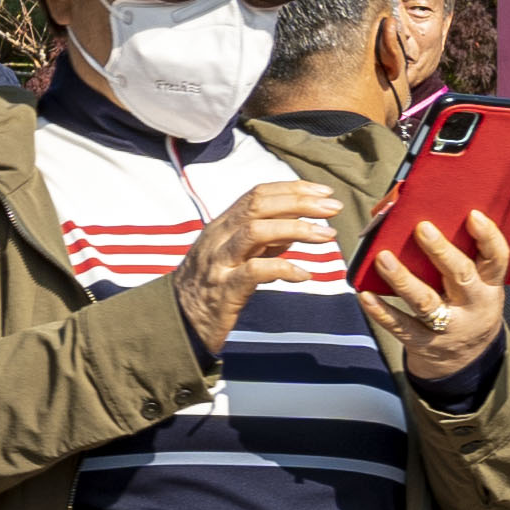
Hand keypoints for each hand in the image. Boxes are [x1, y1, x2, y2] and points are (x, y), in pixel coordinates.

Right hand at [168, 186, 335, 360]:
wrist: (176, 320)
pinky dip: (283, 268)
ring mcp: (220, 262)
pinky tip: (304, 274)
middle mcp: (219, 238)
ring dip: (296, 229)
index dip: (292, 188)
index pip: (257, 194)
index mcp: (222, 225)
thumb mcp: (234, 254)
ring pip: (255, 232)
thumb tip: (296, 223)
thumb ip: (263, 239)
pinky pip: (254, 272)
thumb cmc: (209, 286)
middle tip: (333, 208)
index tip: (323, 192)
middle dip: (300, 202)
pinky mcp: (224, 290)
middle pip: (258, 206)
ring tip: (327, 235)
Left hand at [359, 204, 509, 389]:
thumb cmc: (466, 305)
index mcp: (490, 286)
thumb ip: (464, 258)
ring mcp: (448, 327)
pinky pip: (401, 326)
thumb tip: (429, 216)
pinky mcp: (424, 343)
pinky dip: (381, 311)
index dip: (488, 237)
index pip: (496, 259)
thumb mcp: (479, 286)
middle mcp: (473, 306)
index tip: (473, 215)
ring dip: (403, 279)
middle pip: (460, 276)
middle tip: (422, 228)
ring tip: (383, 257)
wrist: (466, 359)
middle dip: (441, 252)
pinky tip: (364, 295)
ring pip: (425, 302)